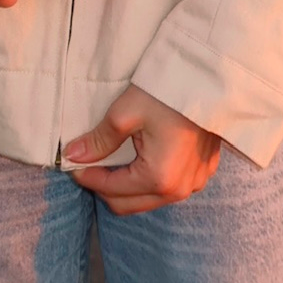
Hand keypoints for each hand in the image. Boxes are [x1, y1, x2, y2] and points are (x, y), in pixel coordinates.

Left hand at [63, 85, 221, 214]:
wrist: (208, 78)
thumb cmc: (166, 93)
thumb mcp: (125, 113)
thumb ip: (99, 140)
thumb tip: (73, 155)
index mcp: (159, 178)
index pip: (111, 190)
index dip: (88, 177)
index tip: (73, 162)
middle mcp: (179, 190)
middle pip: (128, 204)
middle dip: (105, 187)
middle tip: (89, 164)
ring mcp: (195, 183)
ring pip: (149, 200)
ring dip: (127, 187)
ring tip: (114, 162)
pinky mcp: (204, 172)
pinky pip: (170, 189)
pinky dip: (150, 181)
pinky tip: (142, 160)